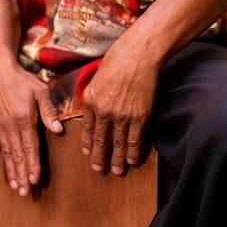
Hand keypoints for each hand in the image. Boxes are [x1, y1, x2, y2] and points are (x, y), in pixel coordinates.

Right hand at [0, 59, 62, 195]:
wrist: (0, 73)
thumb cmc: (24, 82)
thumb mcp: (41, 92)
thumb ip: (49, 111)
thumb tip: (58, 130)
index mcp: (24, 120)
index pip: (30, 147)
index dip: (33, 164)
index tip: (35, 179)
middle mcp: (10, 127)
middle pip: (18, 155)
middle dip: (22, 174)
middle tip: (25, 192)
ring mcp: (0, 128)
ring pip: (6, 155)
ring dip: (11, 172)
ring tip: (15, 187)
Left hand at [80, 48, 157, 174]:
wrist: (138, 55)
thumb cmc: (118, 60)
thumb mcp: (96, 78)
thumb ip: (93, 95)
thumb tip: (92, 108)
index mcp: (90, 101)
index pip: (86, 128)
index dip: (87, 143)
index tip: (87, 153)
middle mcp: (103, 111)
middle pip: (100, 140)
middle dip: (99, 157)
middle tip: (98, 169)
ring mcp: (121, 116)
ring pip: (118, 143)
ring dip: (117, 159)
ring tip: (117, 171)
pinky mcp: (139, 117)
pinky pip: (135, 139)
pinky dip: (133, 152)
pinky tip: (132, 160)